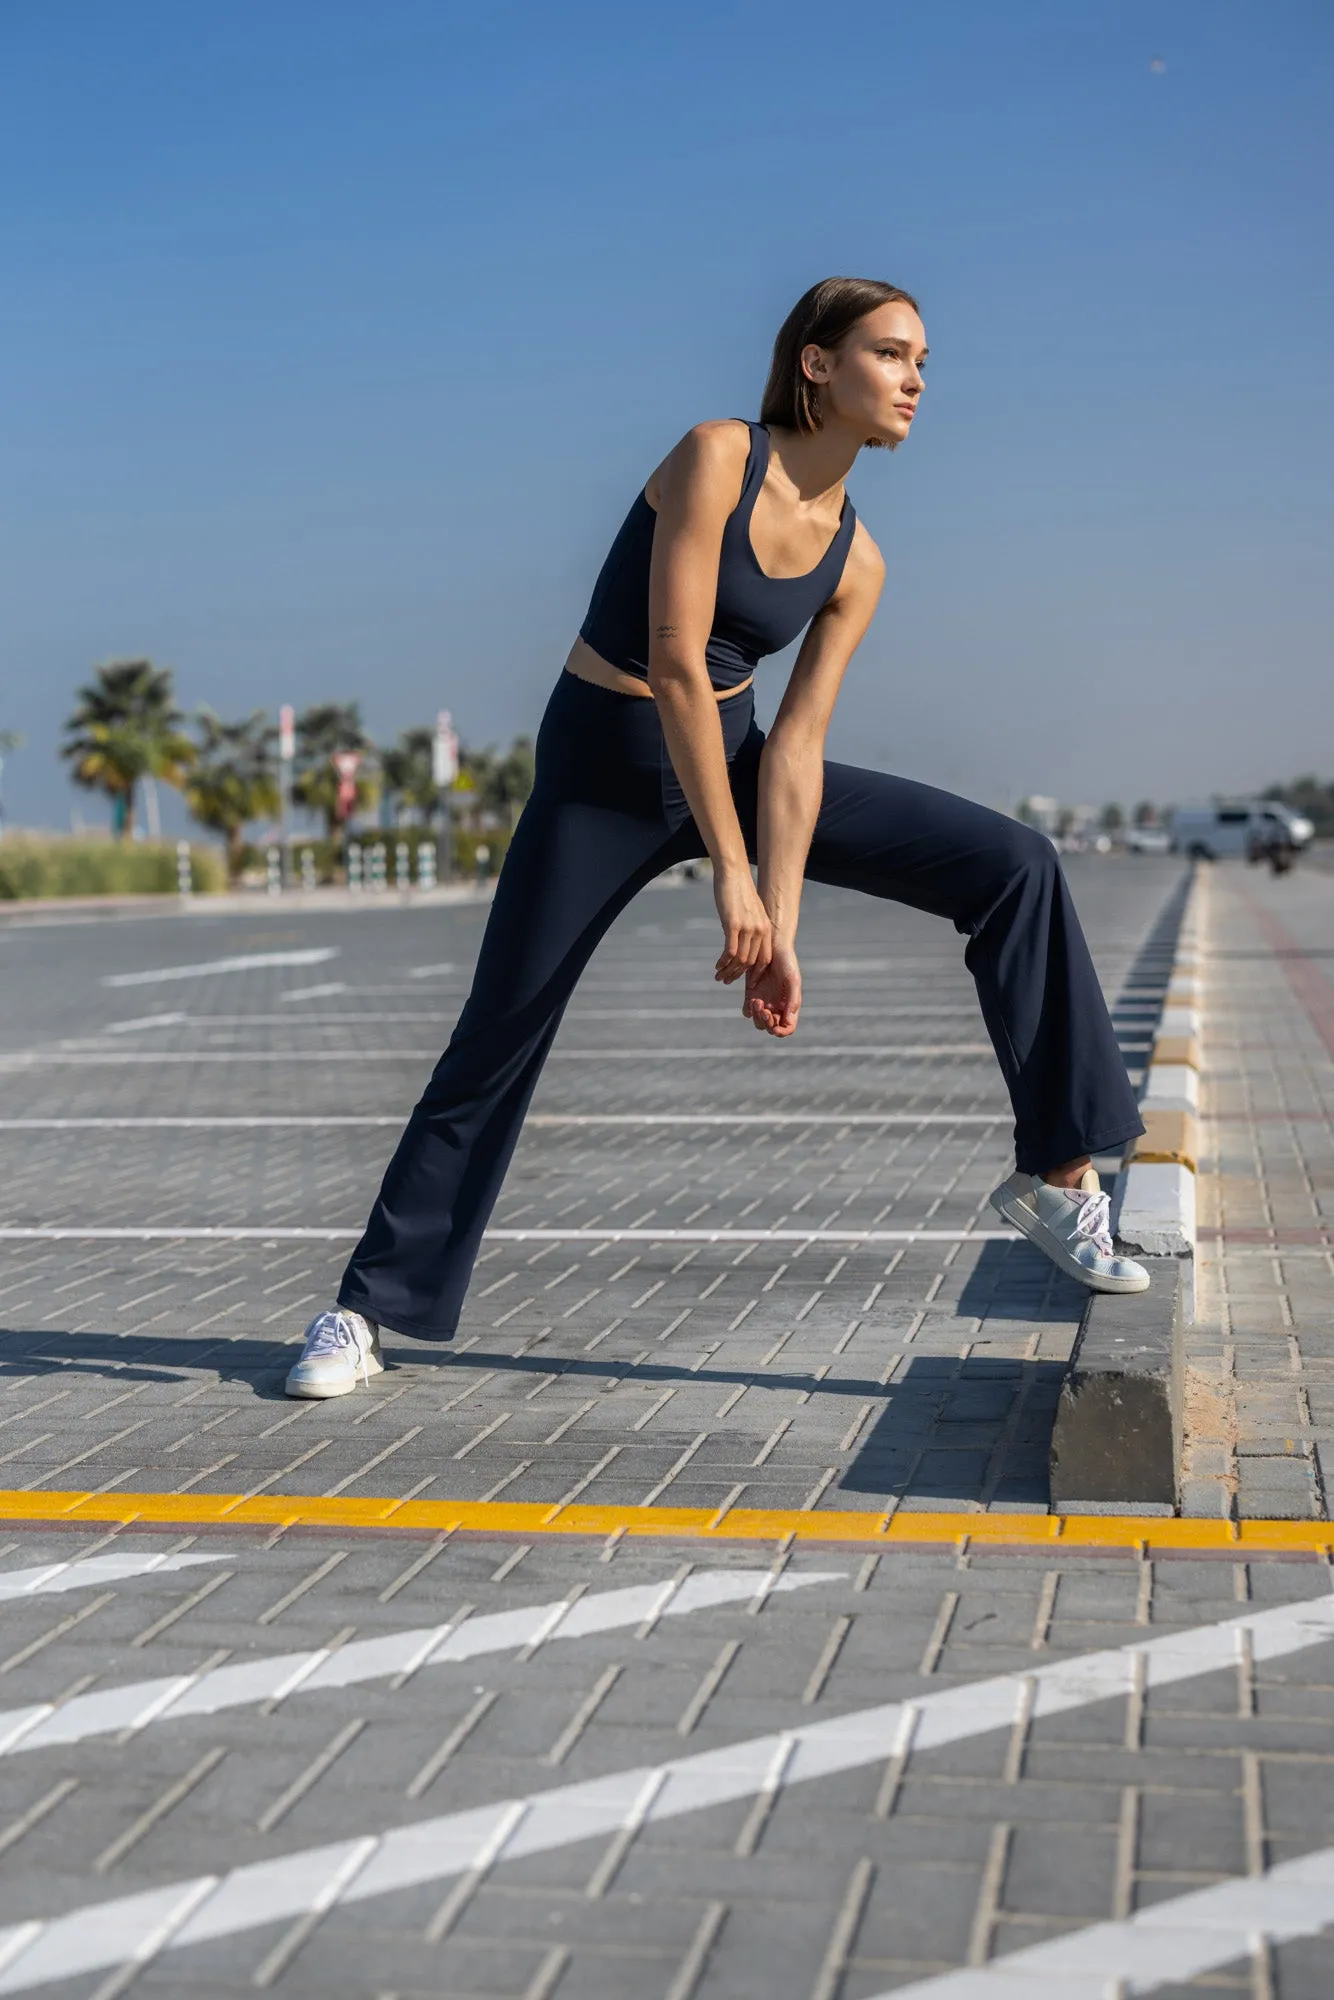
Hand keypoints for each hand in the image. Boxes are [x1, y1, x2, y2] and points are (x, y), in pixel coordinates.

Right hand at [713, 865, 772, 983]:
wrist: (733, 874)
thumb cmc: (738, 892)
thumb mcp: (749, 912)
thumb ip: (749, 927)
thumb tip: (742, 941)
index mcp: (766, 929)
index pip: (765, 959)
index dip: (755, 973)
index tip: (745, 981)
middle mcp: (760, 930)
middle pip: (751, 963)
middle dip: (737, 975)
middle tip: (725, 980)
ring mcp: (747, 928)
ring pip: (740, 960)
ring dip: (728, 971)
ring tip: (718, 976)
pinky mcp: (733, 925)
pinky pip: (730, 951)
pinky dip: (723, 962)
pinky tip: (717, 966)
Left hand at [743, 941, 800, 1036]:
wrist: (771, 945)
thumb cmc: (786, 961)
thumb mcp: (793, 979)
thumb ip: (793, 1000)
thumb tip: (788, 1021)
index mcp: (789, 1006)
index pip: (787, 1028)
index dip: (782, 1032)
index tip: (775, 1028)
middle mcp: (776, 1007)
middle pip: (770, 1027)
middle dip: (766, 1022)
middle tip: (763, 1008)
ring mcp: (763, 1002)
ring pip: (758, 1021)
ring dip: (757, 1016)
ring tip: (757, 1001)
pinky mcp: (750, 995)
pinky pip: (747, 1011)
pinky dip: (749, 1010)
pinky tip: (751, 999)